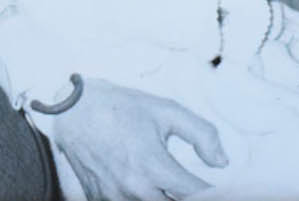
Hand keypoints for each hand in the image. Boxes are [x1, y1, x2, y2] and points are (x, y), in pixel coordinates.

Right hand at [51, 78, 225, 200]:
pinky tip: (152, 188)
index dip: (214, 192)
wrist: (74, 111)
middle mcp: (134, 189)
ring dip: (166, 198)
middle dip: (190, 196)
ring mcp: (114, 198)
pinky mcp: (99, 200)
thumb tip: (221, 162)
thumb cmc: (122, 108)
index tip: (225, 188)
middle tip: (196, 185)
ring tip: (174, 185)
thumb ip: (202, 135)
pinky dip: (143, 198)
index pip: (196, 194)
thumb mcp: (168, 111)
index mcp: (153, 166)